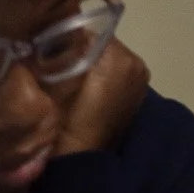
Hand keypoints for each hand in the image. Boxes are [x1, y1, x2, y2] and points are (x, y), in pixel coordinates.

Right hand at [55, 35, 149, 155]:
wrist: (80, 160)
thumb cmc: (65, 121)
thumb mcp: (54, 83)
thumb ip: (60, 53)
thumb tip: (56, 36)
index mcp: (119, 58)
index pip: (92, 32)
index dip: (70, 40)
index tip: (53, 51)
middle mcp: (136, 64)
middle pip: (102, 45)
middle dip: (82, 53)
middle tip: (60, 67)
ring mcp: (141, 80)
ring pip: (110, 59)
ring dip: (93, 66)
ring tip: (72, 83)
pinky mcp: (139, 94)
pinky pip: (118, 74)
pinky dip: (103, 79)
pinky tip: (87, 93)